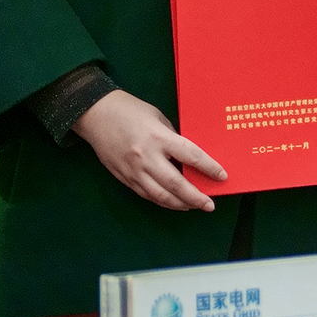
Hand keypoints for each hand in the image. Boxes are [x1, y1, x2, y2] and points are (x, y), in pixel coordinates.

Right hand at [73, 91, 226, 211]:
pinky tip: (173, 202)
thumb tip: (186, 158)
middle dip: (196, 197)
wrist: (95, 114)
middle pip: (177, 184)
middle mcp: (147, 157)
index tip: (222, 176)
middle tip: (210, 205)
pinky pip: (147, 194)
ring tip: (194, 206)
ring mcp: (134, 170)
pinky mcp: (124, 177)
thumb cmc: (129, 110)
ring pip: (161, 196)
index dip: (209, 168)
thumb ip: (171, 138)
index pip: (190, 156)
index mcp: (158, 137)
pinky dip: (162, 201)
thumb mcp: (157, 117)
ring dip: (180, 204)